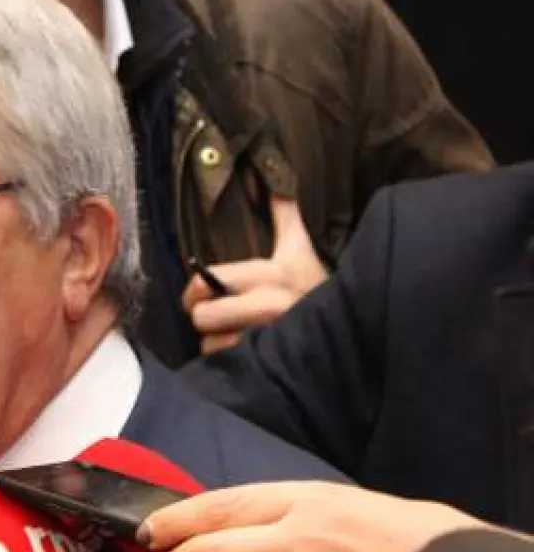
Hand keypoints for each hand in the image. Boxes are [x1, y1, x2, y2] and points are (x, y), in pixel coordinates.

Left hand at [183, 198, 328, 353]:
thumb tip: (276, 185)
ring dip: (218, 344)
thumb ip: (286, 216)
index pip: (206, 280)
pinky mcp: (269, 367)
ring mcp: (267, 340)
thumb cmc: (321, 289)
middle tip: (216, 318)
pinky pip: (228, 367)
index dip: (195, 290)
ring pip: (211, 345)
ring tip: (237, 338)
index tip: (199, 295)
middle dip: (206, 318)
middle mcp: (268, 307)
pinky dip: (231, 365)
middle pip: (203, 316)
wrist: (356, 331)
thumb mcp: (302, 250)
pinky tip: (246, 358)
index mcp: (272, 275)